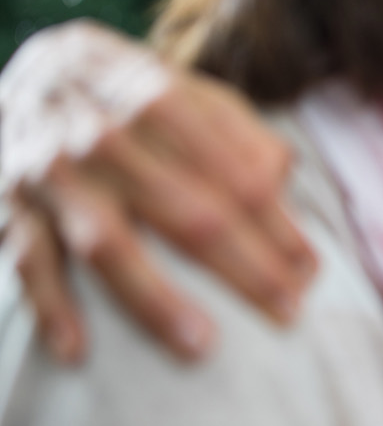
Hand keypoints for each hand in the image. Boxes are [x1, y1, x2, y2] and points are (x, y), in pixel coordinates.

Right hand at [0, 20, 314, 362]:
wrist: (21, 74)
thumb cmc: (125, 93)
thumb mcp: (184, 87)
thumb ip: (237, 128)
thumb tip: (284, 175)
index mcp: (155, 96)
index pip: (231, 172)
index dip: (276, 223)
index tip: (309, 268)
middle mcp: (102, 133)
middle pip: (186, 212)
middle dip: (244, 267)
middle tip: (287, 312)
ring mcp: (50, 171)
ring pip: (108, 241)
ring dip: (155, 297)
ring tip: (201, 345)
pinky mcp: (7, 204)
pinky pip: (27, 260)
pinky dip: (50, 304)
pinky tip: (78, 351)